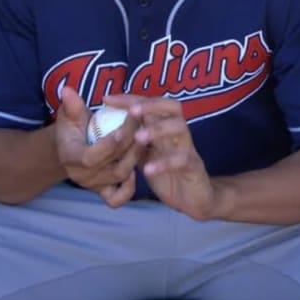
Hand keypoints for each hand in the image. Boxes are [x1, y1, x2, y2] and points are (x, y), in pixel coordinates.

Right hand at [55, 87, 141, 207]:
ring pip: (120, 177)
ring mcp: (94, 185)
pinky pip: (117, 199)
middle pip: (112, 166)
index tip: (124, 130)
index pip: (90, 157)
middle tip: (143, 124)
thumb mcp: (70, 115)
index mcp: (70, 157)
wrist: (70, 147)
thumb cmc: (72, 128)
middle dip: (130, 145)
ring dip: (136, 158)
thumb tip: (67, 89)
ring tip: (146, 138)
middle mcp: (82, 176)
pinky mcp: (104, 192)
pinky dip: (128, 189)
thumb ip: (71, 105)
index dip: (109, 145)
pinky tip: (138, 170)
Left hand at [109, 95, 218, 220]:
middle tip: (131, 111)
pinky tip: (147, 170)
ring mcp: (188, 149)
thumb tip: (104, 132)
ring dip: (158, 129)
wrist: (195, 200)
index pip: (151, 104)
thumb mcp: (145, 158)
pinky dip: (164, 163)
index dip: (130, 99)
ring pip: (180, 128)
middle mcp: (178, 135)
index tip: (108, 99)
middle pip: (172, 107)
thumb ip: (131, 145)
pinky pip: (183, 160)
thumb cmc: (169, 177)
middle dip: (151, 105)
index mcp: (165, 130)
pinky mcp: (194, 168)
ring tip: (138, 137)